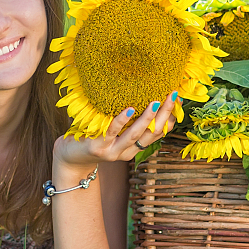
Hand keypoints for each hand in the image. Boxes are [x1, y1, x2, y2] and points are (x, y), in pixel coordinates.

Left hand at [53, 90, 177, 176]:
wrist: (70, 157)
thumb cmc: (92, 136)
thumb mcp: (114, 130)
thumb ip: (127, 120)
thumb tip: (139, 91)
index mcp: (134, 147)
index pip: (158, 133)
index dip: (170, 117)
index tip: (178, 99)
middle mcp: (127, 152)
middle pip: (152, 133)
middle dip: (165, 114)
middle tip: (173, 95)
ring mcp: (113, 151)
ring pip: (136, 135)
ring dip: (148, 118)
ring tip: (156, 102)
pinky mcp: (98, 148)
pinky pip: (112, 132)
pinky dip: (121, 121)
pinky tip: (129, 109)